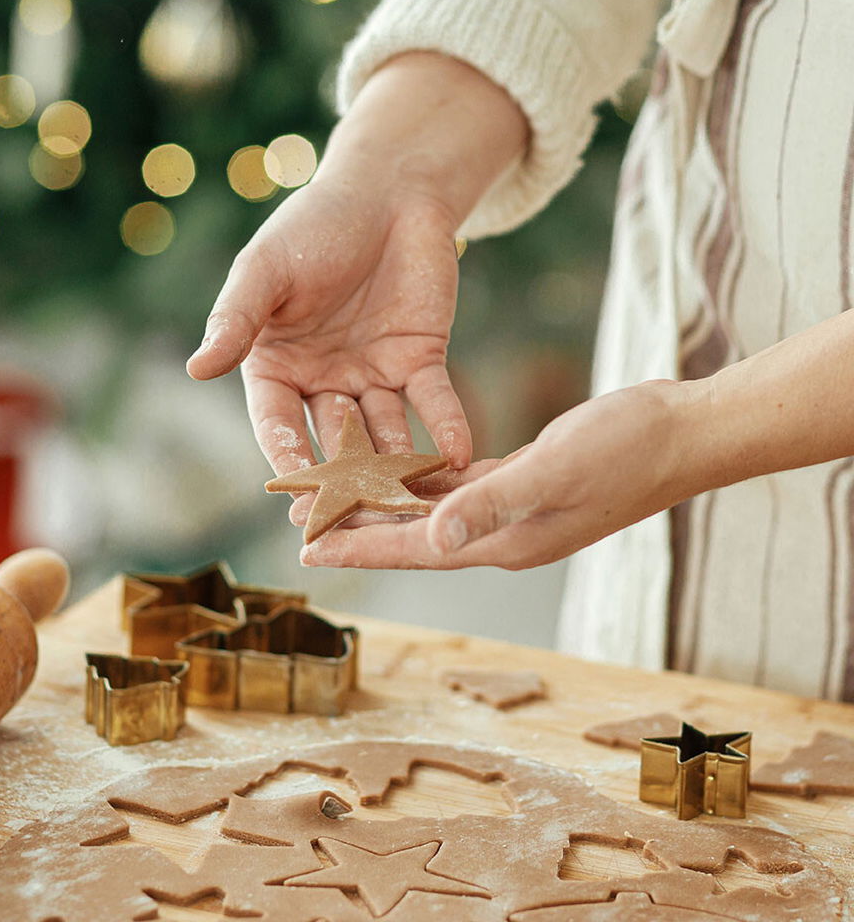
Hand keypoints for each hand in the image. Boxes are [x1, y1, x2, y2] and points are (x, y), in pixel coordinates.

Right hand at [187, 52, 528, 474]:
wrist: (387, 190)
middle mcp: (324, 381)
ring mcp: (373, 375)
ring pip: (385, 432)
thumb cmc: (314, 225)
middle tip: (353, 518)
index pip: (278, 422)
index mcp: (277, 365)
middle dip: (343, 480)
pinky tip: (459, 454)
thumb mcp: (266, 270)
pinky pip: (434, 402)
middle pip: (332, 440)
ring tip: (412, 502)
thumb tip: (195, 369)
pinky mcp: (420, 361)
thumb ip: (237, 320)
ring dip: (397, 467)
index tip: (296, 493)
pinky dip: (446, 427)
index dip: (287, 456)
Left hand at [300, 380, 703, 568]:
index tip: (307, 546)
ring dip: (383, 503)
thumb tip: (433, 540)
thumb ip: (492, 504)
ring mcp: (512, 511)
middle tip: (301, 515)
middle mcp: (501, 533)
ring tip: (334, 493)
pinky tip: (397, 468)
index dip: (360, 547)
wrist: (681, 433)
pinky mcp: (521, 482)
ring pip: (430, 511)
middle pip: (412, 535)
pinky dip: (424, 480)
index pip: (415, 550)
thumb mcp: (555, 472)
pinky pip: (458, 487)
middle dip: (357, 526)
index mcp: (504, 541)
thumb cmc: (627, 450)